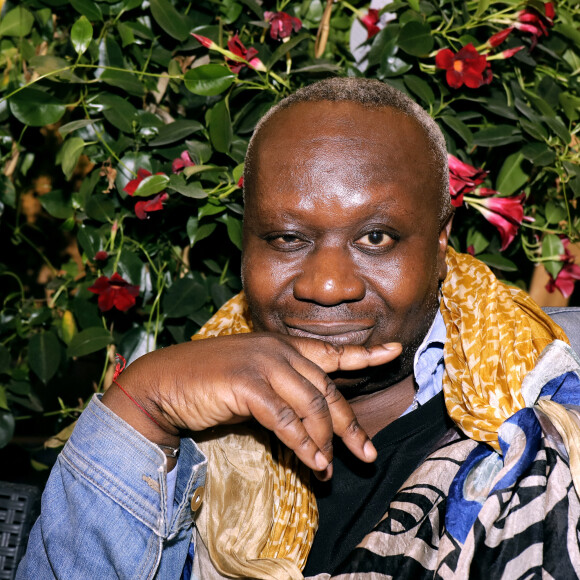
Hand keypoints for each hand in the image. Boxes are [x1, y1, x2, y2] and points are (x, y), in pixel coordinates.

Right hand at [102, 334, 400, 475]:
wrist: (163, 384)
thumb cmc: (208, 385)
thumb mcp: (254, 385)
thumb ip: (284, 396)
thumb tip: (313, 426)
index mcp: (283, 347)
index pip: (332, 352)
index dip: (365, 353)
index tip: (395, 351)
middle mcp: (279, 351)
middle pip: (327, 390)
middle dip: (348, 425)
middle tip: (366, 454)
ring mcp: (264, 364)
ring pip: (311, 405)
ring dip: (324, 442)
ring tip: (328, 469)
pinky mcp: (248, 384)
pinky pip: (285, 419)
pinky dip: (302, 444)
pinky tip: (311, 462)